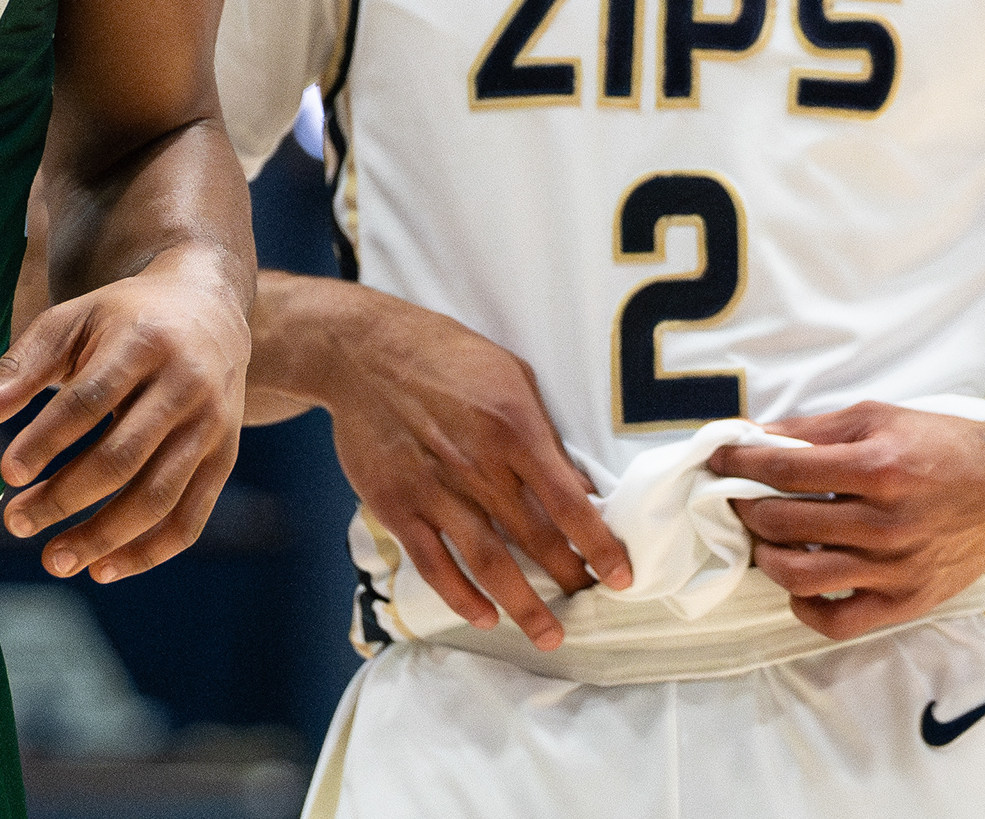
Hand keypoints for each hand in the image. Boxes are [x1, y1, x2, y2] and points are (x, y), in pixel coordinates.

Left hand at [0, 255, 247, 581]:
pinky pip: (189, 519)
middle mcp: (185, 386)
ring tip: (53, 559)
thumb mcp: (72, 323)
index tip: (6, 475)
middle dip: (64, 497)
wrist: (210, 308)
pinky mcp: (224, 458)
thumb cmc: (123, 320)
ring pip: (157, 497)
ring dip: (103, 537)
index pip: (89, 401)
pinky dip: (147, 553)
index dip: (47, 440)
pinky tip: (102, 569)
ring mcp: (211, 426)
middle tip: (16, 522)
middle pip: (123, 456)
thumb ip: (20, 369)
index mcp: (143, 344)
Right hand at [310, 289, 630, 647]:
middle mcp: (477, 464)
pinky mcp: (396, 505)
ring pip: (487, 562)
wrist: (363, 351)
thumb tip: (579, 487)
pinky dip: (460, 596)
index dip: (599, 545)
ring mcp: (434, 489)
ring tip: (548, 633)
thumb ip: (544, 434)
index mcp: (513, 427)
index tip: (621, 577)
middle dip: (569, 578)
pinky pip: (433, 564)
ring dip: (522, 604)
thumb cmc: (446, 357)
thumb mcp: (510, 377)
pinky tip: (484, 615)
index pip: (568, 501)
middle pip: (534, 538)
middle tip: (590, 604)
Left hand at [718, 403, 984, 641]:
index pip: (783, 471)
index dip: (739, 463)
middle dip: (745, 507)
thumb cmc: (941, 445)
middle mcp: (884, 523)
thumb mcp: (879, 417)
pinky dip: (804, 606)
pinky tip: (798, 582)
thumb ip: (814, 430)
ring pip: (799, 577)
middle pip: (782, 523)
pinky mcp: (904, 602)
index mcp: (878, 467)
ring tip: (764, 540)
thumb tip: (754, 437)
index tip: (720, 458)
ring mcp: (894, 569)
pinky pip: (836, 620)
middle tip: (738, 497)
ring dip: (766, 557)